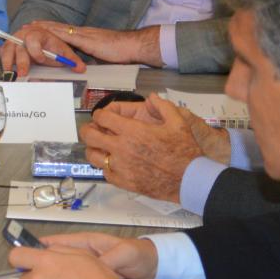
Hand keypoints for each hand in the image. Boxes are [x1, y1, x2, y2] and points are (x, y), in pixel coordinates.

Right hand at [0, 22, 85, 77]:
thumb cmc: (52, 45)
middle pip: (18, 46)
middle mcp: (23, 35)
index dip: (36, 50)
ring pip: (7, 50)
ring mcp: (13, 40)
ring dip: (8, 63)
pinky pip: (2, 54)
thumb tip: (81, 69)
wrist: (42, 39)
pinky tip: (6, 72)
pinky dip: (3, 62)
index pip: (33, 39)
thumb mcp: (63, 50)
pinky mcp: (7, 47)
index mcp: (38, 33)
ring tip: (10, 75)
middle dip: (21, 61)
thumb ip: (71, 59)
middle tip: (23, 74)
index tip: (41, 60)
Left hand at [34, 21, 161, 66]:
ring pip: (58, 29)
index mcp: (85, 36)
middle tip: (27, 25)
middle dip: (42, 26)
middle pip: (57, 27)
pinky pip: (67, 35)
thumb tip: (83, 63)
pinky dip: (54, 33)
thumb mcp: (101, 54)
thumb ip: (90, 56)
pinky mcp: (86, 40)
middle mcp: (82, 32)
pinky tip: (46, 32)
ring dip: (43, 28)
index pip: (63, 31)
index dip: (50, 29)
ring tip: (30, 27)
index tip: (38, 27)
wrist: (132, 46)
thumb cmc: (120, 51)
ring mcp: (83, 34)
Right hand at [38, 231, 157, 278]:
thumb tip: (94, 268)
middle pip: (52, 260)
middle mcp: (81, 257)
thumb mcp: (125, 254)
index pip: (56, 243)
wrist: (155, 268)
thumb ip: (108, 260)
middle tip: (27, 277)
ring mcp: (84, 272)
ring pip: (60, 275)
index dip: (38, 248)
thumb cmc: (139, 255)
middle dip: (39, 268)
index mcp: (86, 244)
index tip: (22, 255)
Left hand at [81, 92, 223, 200]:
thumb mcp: (178, 122)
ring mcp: (120, 166)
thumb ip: (163, 106)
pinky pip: (105, 173)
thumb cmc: (184, 151)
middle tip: (94, 130)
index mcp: (132, 131)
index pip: (101, 117)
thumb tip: (152, 96)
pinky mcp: (124, 182)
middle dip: (88, 130)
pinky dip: (106, 167)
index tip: (102, 117)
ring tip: (101, 147)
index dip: (99, 114)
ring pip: (92, 156)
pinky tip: (114, 164)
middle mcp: (121, 148)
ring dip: (94, 149)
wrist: (191, 180)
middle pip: (89, 136)